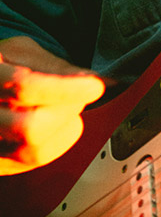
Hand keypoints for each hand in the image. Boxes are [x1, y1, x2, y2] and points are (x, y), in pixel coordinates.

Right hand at [0, 37, 104, 174]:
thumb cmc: (0, 66)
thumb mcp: (21, 52)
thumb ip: (52, 66)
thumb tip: (89, 78)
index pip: (25, 88)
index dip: (66, 89)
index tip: (95, 86)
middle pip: (30, 128)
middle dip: (68, 111)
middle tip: (82, 93)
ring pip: (32, 152)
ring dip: (65, 129)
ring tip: (68, 107)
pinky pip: (30, 164)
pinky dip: (55, 144)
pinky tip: (57, 126)